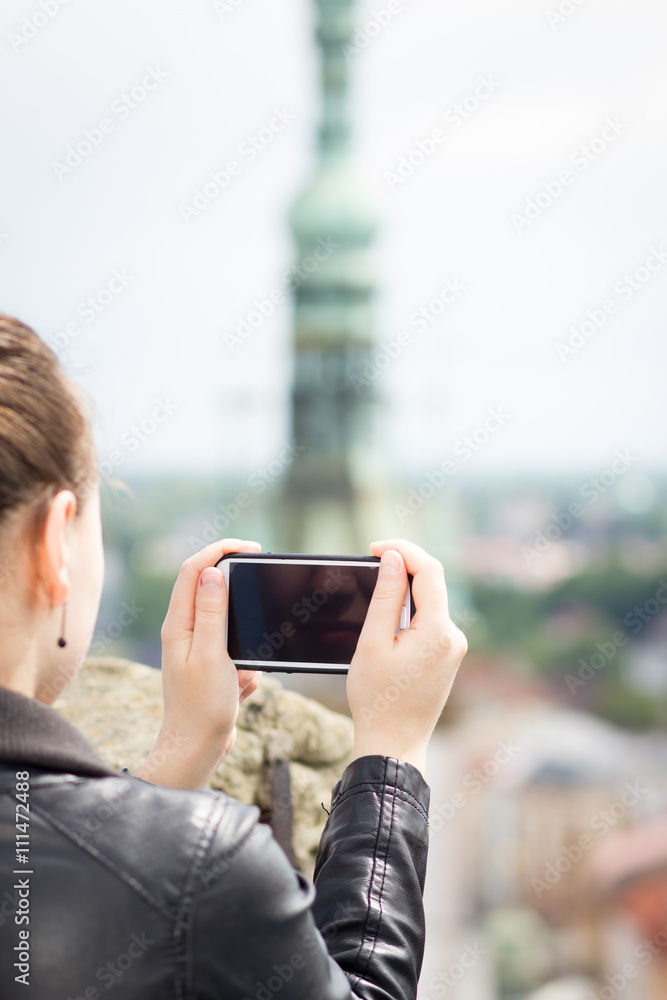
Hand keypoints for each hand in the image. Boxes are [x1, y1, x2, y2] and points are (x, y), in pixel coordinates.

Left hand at [135, 538, 261, 787]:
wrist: (196, 750)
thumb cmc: (201, 707)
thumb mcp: (212, 655)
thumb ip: (212, 612)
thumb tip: (213, 571)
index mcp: (178, 624)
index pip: (194, 569)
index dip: (220, 550)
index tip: (251, 548)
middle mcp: (183, 630)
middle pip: (208, 587)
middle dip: (239, 591)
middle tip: (262, 596)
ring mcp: (196, 647)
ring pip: (227, 621)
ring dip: (245, 635)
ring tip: (247, 667)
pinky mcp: (209, 664)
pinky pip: (235, 649)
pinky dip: (246, 662)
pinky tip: (243, 686)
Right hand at [346, 539, 466, 776]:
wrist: (393, 744)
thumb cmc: (377, 699)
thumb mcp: (373, 643)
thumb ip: (385, 597)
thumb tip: (393, 559)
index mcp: (438, 631)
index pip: (428, 570)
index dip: (402, 550)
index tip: (373, 547)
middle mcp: (454, 636)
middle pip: (432, 583)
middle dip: (403, 565)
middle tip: (370, 559)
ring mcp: (453, 648)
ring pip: (430, 602)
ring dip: (405, 589)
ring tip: (374, 589)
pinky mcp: (447, 657)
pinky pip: (430, 621)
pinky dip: (410, 610)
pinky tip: (387, 619)